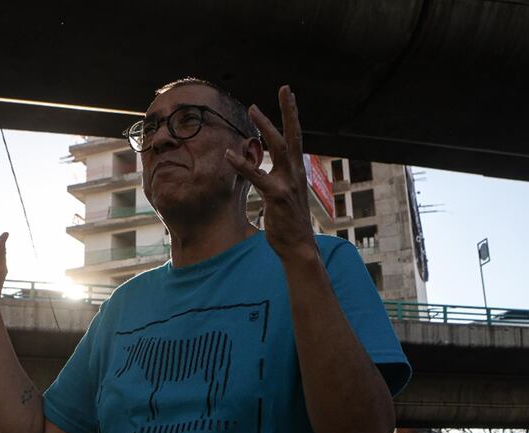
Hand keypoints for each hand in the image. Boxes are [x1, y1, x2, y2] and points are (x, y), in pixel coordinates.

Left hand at [225, 85, 317, 264]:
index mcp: (297, 173)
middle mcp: (296, 174)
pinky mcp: (277, 197)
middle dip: (289, 111)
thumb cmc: (289, 223)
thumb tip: (267, 170)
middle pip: (293, 136)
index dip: (293, 116)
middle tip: (284, 89)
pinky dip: (242, 164)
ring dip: (266, 127)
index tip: (289, 95)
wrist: (299, 247)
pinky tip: (229, 155)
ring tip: (254, 109)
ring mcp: (288, 185)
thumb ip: (278, 180)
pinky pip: (258, 176)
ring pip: (278, 148)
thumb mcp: (286, 196)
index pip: (296, 139)